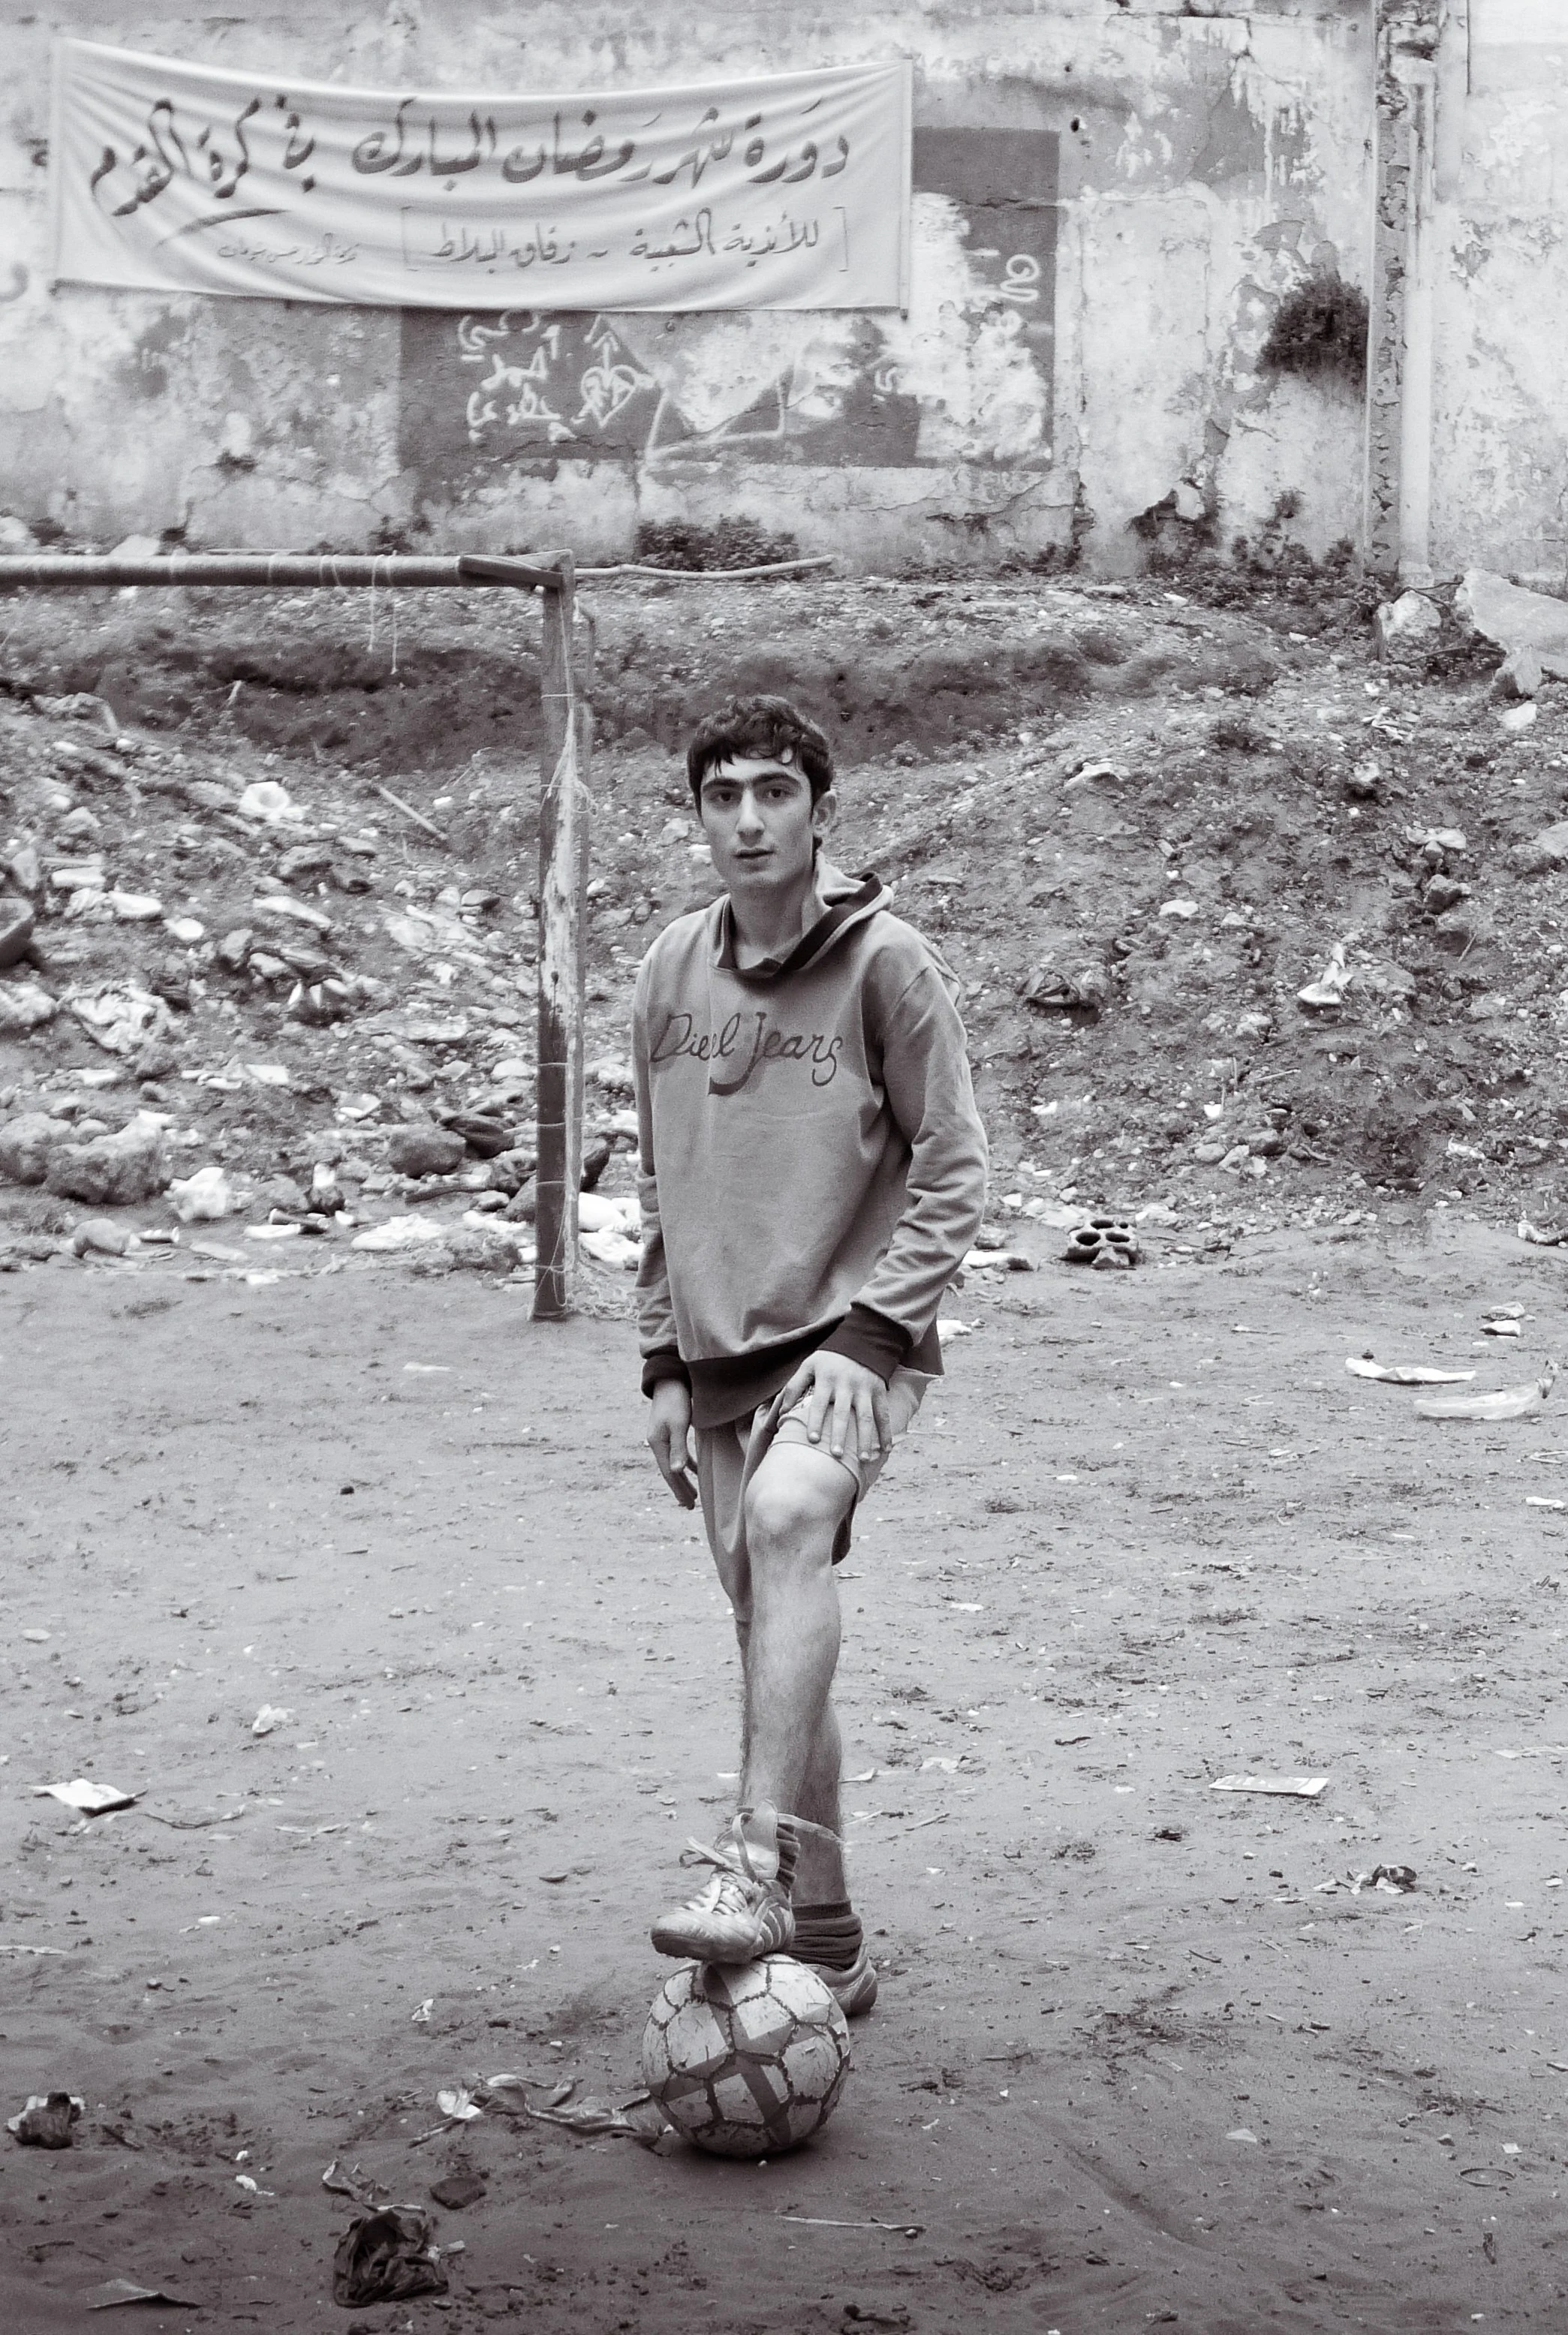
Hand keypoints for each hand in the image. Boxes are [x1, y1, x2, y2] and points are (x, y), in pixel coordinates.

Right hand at [648, 1379, 697, 1509]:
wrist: (670, 1378)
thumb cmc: (676, 1400)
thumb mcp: (679, 1424)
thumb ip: (678, 1447)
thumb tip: (676, 1471)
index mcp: (658, 1443)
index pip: (669, 1472)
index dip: (679, 1489)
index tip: (688, 1504)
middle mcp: (658, 1442)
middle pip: (670, 1471)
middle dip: (680, 1489)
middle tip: (690, 1506)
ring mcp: (663, 1437)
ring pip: (674, 1464)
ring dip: (683, 1479)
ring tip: (692, 1494)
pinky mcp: (671, 1430)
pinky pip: (679, 1453)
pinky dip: (686, 1464)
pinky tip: (693, 1470)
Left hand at [780, 1351, 890, 1465]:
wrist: (861, 1341)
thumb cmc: (829, 1359)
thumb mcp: (809, 1365)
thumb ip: (794, 1387)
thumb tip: (783, 1412)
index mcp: (827, 1379)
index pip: (820, 1403)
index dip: (816, 1421)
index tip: (813, 1440)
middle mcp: (846, 1385)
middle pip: (843, 1413)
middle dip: (840, 1435)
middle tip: (837, 1455)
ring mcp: (864, 1389)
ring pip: (866, 1417)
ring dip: (865, 1439)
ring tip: (863, 1460)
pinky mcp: (879, 1391)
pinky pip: (883, 1414)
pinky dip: (886, 1432)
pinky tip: (886, 1450)